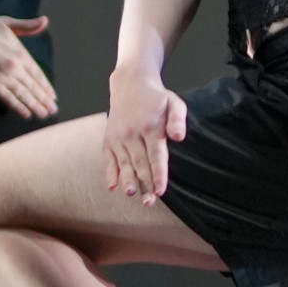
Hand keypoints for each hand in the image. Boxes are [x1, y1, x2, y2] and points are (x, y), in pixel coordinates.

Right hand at [0, 12, 57, 120]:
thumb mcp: (8, 23)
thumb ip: (28, 26)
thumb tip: (45, 21)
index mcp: (21, 53)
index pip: (38, 74)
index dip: (46, 86)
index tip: (52, 96)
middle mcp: (15, 67)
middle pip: (33, 87)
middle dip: (44, 100)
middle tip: (53, 110)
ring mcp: (2, 77)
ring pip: (23, 94)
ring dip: (35, 106)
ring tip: (44, 114)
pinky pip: (7, 98)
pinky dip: (18, 107)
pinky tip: (26, 114)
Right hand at [104, 66, 187, 201]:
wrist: (129, 84)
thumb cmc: (156, 98)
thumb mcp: (173, 102)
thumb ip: (178, 120)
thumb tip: (178, 138)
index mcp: (150, 126)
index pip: (155, 155)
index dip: (158, 174)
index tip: (161, 190)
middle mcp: (131, 133)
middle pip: (140, 163)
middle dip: (145, 183)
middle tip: (150, 202)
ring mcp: (118, 137)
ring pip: (124, 163)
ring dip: (127, 181)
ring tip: (131, 194)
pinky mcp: (108, 139)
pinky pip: (109, 159)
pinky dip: (110, 173)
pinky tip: (112, 186)